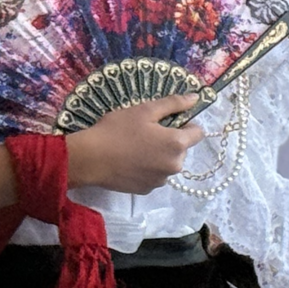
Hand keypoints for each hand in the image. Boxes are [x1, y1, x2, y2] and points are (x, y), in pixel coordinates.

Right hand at [64, 93, 205, 193]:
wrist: (90, 159)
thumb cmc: (117, 130)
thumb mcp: (145, 110)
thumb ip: (173, 104)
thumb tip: (195, 97)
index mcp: (177, 144)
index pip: (198, 133)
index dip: (186, 124)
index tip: (168, 122)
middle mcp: (175, 166)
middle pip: (182, 149)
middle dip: (170, 141)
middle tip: (146, 133)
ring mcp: (161, 181)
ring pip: (168, 163)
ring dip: (159, 156)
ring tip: (136, 148)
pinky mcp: (147, 190)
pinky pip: (155, 175)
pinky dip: (148, 168)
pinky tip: (130, 161)